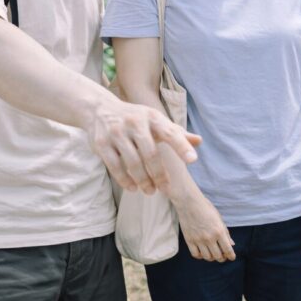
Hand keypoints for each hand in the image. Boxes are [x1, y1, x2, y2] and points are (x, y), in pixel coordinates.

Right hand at [86, 98, 201, 194]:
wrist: (100, 109)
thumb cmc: (137, 119)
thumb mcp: (156, 121)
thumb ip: (177, 133)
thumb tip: (199, 141)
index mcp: (152, 117)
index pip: (170, 132)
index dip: (182, 146)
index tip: (193, 160)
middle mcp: (135, 122)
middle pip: (150, 153)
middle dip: (158, 174)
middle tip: (164, 188)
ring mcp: (117, 132)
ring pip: (132, 162)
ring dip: (143, 180)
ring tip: (150, 191)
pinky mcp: (101, 143)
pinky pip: (115, 166)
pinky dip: (125, 179)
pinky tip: (133, 187)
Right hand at [175, 192, 235, 262]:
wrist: (189, 203)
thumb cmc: (206, 208)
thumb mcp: (219, 219)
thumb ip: (226, 233)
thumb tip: (232, 244)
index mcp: (219, 231)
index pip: (228, 249)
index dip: (231, 256)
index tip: (232, 258)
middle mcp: (209, 237)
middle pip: (218, 256)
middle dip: (222, 258)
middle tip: (223, 256)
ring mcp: (199, 240)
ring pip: (207, 257)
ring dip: (212, 258)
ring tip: (213, 254)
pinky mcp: (189, 240)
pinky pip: (196, 254)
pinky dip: (200, 256)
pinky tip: (202, 252)